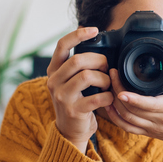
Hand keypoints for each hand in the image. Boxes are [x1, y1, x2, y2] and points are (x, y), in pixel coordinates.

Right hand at [45, 27, 114, 153]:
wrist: (70, 131)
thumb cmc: (76, 101)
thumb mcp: (70, 81)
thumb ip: (78, 65)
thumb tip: (96, 41)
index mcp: (53, 70)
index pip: (62, 45)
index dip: (78, 35)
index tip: (94, 30)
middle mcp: (54, 82)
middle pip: (78, 60)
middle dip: (99, 60)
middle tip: (107, 67)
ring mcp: (62, 97)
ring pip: (87, 76)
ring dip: (104, 78)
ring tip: (107, 84)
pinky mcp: (74, 111)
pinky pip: (97, 97)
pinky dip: (108, 96)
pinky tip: (109, 98)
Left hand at [104, 60, 162, 161]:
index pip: (151, 105)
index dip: (134, 99)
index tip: (121, 90)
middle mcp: (161, 119)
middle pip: (133, 109)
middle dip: (118, 92)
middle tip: (112, 74)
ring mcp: (152, 127)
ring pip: (127, 118)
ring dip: (114, 103)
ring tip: (109, 84)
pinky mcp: (147, 132)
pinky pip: (127, 127)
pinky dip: (114, 117)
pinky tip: (108, 105)